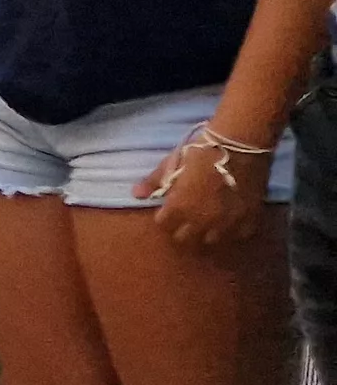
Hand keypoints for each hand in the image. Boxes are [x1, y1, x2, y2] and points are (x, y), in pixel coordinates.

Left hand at [137, 129, 275, 249]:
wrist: (240, 144)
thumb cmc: (201, 151)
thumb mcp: (173, 163)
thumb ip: (154, 182)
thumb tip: (135, 195)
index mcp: (179, 207)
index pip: (164, 225)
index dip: (165, 217)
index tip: (168, 210)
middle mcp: (201, 221)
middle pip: (185, 238)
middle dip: (183, 229)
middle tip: (187, 217)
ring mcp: (226, 222)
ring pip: (211, 240)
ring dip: (207, 232)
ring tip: (208, 220)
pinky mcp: (249, 218)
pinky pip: (238, 234)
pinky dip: (233, 230)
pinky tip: (231, 220)